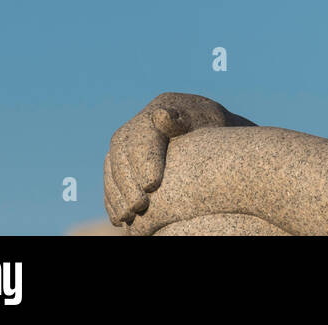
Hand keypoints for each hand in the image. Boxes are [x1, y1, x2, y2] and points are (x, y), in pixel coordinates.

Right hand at [103, 92, 248, 227]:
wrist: (215, 131)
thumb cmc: (216, 128)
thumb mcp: (208, 119)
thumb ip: (186, 120)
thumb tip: (163, 115)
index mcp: (162, 108)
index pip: (144, 135)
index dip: (145, 161)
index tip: (153, 185)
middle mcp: (140, 124)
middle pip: (123, 152)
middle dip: (127, 182)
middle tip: (139, 207)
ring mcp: (129, 141)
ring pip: (112, 166)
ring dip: (117, 193)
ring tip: (127, 217)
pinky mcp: (124, 159)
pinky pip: (111, 178)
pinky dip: (112, 198)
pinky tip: (118, 218)